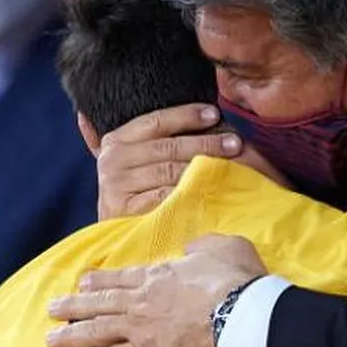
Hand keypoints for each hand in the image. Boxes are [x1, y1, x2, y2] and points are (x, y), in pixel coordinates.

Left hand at [45, 235, 266, 346]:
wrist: (241, 314)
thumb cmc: (234, 279)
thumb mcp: (222, 247)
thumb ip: (202, 246)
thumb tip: (192, 249)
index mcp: (158, 275)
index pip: (120, 278)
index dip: (99, 280)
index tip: (81, 282)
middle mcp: (142, 301)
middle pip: (100, 304)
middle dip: (73, 307)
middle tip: (51, 310)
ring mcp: (141, 329)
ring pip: (98, 331)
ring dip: (72, 334)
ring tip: (51, 338)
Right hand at [95, 104, 242, 219]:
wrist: (115, 232)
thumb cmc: (136, 190)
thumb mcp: (139, 160)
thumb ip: (159, 139)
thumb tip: (205, 119)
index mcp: (117, 139)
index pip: (156, 121)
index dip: (186, 115)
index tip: (215, 114)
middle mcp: (112, 158)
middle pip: (167, 146)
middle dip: (205, 143)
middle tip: (234, 143)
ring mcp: (115, 185)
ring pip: (168, 171)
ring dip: (202, 168)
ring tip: (229, 166)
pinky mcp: (122, 209)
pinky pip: (163, 197)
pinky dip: (187, 193)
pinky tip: (207, 190)